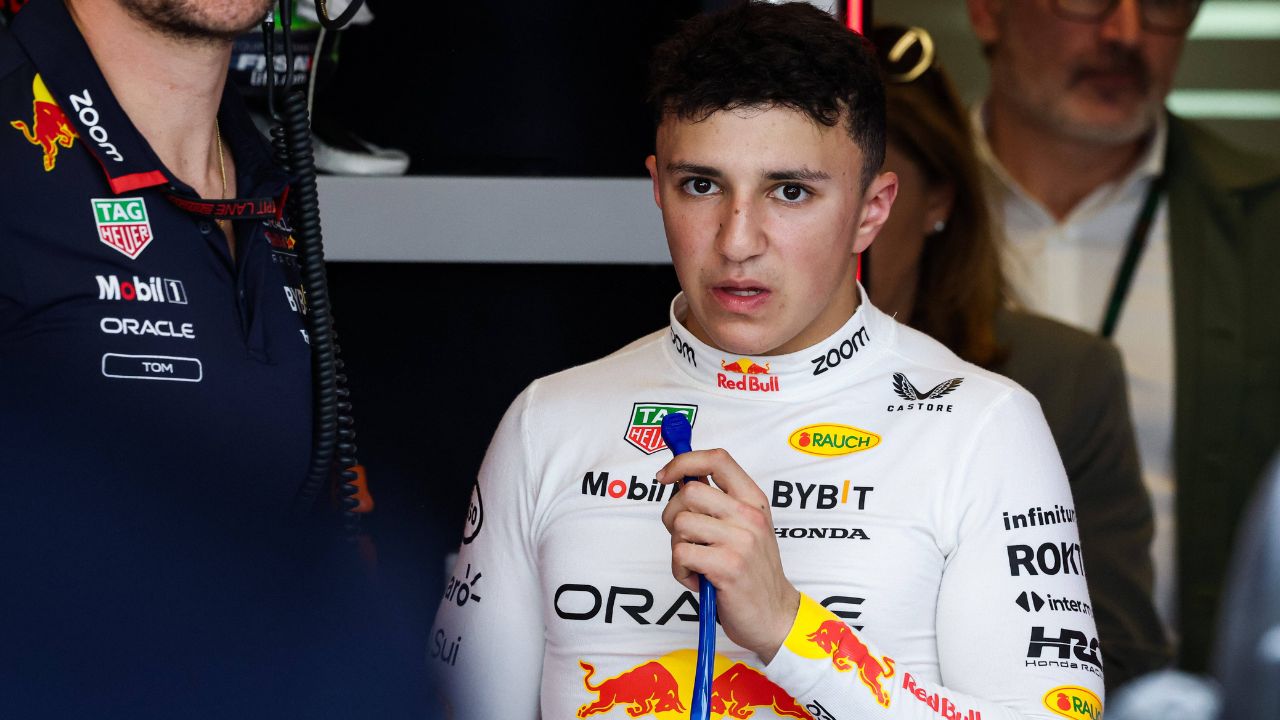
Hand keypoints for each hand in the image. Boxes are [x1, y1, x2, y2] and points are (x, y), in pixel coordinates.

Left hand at [657, 448, 800, 663]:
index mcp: (753, 500)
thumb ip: (719, 503)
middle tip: (683, 536)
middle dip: (672, 514)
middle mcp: (749, 516)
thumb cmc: (752, 573)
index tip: (666, 476)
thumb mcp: (746, 528)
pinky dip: (680, 570)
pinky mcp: (728, 566)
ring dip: (678, 547)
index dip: (684, 461)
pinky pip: (681, 554)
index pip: (717, 459)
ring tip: (697, 562)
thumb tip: (680, 478)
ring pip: (681, 523)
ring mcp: (740, 540)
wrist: (775, 616)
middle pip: (690, 491)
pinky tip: (698, 579)